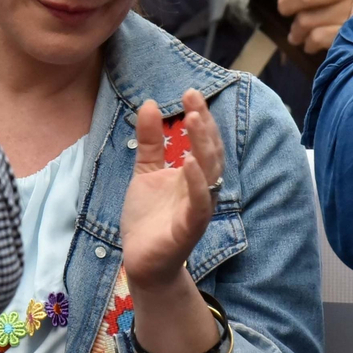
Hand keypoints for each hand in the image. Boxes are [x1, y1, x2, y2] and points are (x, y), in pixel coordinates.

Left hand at [121, 92, 225, 291]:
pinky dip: (197, 184)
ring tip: (194, 120)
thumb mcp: (145, 172)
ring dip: (203, 146)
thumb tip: (150, 104)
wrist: (141, 260)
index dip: (200, 116)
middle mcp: (202, 188)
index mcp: (194, 174)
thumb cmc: (148, 217)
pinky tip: (188, 162)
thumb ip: (150, 141)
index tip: (190, 92)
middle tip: (194, 99)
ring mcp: (198, 208)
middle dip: (205, 125)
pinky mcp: (189, 228)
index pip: (203, 140)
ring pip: (209, 173)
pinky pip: (199, 204)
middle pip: (211, 152)